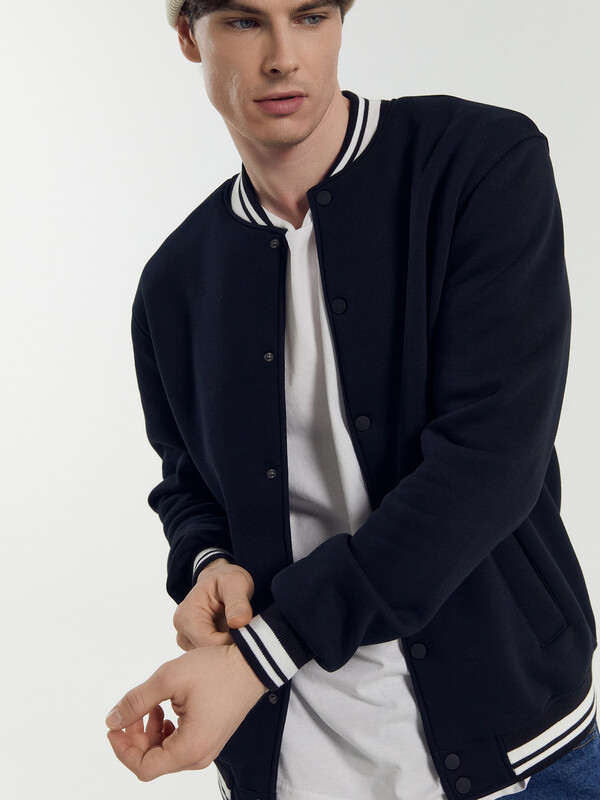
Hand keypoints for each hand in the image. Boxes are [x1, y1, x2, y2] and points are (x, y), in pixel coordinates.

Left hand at [106, 643, 267, 779]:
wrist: (252, 663)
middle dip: (135, 737)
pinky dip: (166, 730)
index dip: (122, 749)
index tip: (115, 725)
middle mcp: (199, 756)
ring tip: (153, 705)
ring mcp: (206, 749)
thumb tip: (111, 720)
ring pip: (165, 753)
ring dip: (150, 732)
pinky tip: (167, 707)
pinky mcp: (210, 738)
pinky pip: (179, 744)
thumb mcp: (169, 679)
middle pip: (153, 761)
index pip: (143, 767)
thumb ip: (136, 701)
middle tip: (133, 710)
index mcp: (189, 748)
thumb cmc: (216, 669)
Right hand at [174, 558, 254, 649]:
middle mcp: (182, 633)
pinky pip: (213, 657)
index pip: (209, 644)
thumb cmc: (226, 580)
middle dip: (230, 648)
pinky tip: (236, 639)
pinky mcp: (197, 647)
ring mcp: (188, 642)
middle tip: (249, 635)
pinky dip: (226, 650)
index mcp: (186, 618)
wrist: (221, 580)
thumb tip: (239, 622)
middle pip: (209, 654)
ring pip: (212, 658)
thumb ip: (238, 603)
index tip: (248, 633)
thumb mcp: (235, 583)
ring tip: (242, 634)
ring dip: (228, 650)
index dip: (231, 642)